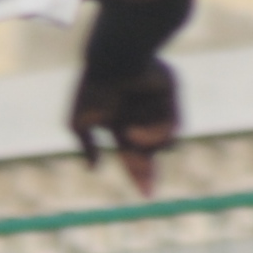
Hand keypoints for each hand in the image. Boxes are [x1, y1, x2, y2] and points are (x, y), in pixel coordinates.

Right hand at [68, 42, 180, 196]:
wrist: (114, 59)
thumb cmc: (94, 89)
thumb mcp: (78, 121)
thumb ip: (84, 144)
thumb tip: (93, 168)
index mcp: (118, 121)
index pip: (130, 153)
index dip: (138, 173)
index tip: (146, 194)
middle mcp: (139, 114)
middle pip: (151, 151)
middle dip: (149, 171)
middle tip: (148, 190)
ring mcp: (156, 105)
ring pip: (164, 139)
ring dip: (147, 143)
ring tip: (131, 134)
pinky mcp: (171, 94)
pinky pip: (174, 125)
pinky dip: (157, 132)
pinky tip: (139, 128)